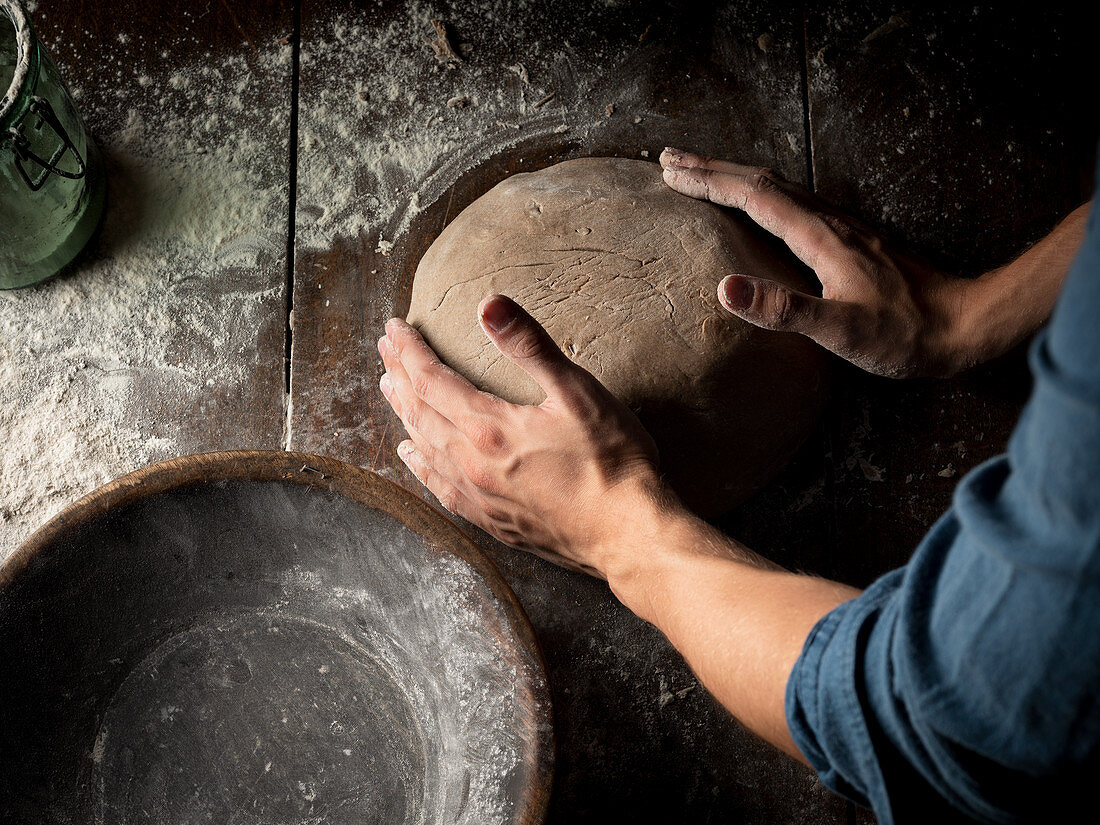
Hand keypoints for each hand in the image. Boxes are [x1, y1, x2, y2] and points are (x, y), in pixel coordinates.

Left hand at [378, 294, 666, 576]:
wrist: (628, 535)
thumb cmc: (612, 462)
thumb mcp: (577, 392)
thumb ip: (530, 346)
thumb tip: (489, 304)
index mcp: (489, 427)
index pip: (431, 379)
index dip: (410, 351)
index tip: (396, 327)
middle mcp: (472, 464)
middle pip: (419, 411)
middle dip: (399, 375)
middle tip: (385, 349)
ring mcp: (479, 496)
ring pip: (424, 447)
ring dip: (404, 414)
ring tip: (389, 389)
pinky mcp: (493, 521)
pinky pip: (440, 487)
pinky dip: (420, 465)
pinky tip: (412, 455)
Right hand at [659, 147, 970, 377]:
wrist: (965, 324)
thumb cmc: (905, 335)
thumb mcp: (841, 331)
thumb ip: (784, 310)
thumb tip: (725, 288)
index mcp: (820, 237)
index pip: (753, 197)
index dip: (709, 183)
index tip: (670, 173)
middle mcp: (829, 222)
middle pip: (761, 181)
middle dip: (712, 169)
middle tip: (670, 161)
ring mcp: (843, 227)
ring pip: (779, 187)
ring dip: (735, 176)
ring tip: (704, 173)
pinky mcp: (852, 240)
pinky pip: (795, 202)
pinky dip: (762, 193)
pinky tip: (762, 203)